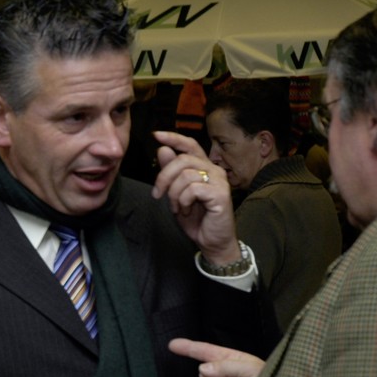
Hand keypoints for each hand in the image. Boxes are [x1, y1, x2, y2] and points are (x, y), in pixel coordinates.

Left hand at [151, 130, 238, 262]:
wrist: (211, 241)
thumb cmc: (196, 218)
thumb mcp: (176, 194)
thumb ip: (170, 173)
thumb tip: (162, 149)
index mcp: (203, 167)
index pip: (190, 145)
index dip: (174, 138)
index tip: (157, 135)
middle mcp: (213, 170)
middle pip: (182, 160)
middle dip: (163, 177)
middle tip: (157, 194)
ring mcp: (219, 181)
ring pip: (185, 175)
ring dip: (174, 195)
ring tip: (178, 207)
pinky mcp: (220, 193)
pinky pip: (192, 189)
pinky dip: (183, 201)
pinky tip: (186, 210)